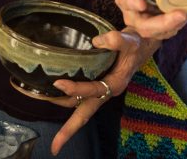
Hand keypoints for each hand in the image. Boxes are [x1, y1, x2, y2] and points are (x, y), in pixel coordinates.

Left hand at [47, 28, 160, 154]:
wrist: (143, 44)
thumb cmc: (137, 44)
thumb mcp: (130, 40)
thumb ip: (117, 40)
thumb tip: (97, 41)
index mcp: (115, 84)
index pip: (92, 90)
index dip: (75, 89)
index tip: (58, 83)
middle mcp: (106, 91)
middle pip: (85, 113)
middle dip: (69, 130)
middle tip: (54, 147)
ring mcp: (101, 89)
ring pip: (80, 106)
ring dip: (63, 108)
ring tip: (43, 106)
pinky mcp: (98, 84)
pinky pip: (80, 96)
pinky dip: (67, 97)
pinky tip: (54, 93)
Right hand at [114, 0, 186, 39]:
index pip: (125, 0)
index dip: (132, 3)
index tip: (143, 4)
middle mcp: (131, 13)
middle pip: (143, 24)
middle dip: (163, 22)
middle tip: (182, 14)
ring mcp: (141, 25)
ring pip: (155, 32)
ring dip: (172, 26)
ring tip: (185, 15)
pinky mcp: (154, 31)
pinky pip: (164, 34)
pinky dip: (174, 27)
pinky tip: (182, 18)